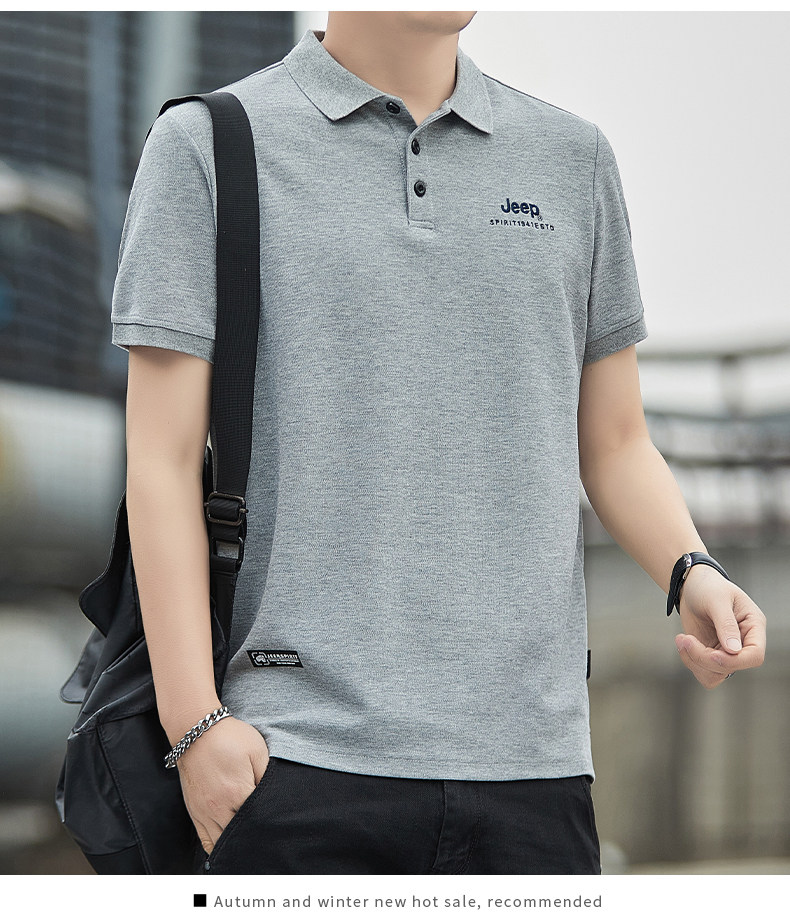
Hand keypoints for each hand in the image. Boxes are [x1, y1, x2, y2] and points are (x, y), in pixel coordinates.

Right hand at [174, 716, 270, 854]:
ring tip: (252, 842)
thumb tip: (276, 797)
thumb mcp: (257, 750)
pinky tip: (230, 845)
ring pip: (223, 844)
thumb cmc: (230, 738)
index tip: (280, 823)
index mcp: (238, 793)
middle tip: (270, 839)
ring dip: (238, 844)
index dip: (271, 822)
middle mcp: (219, 808)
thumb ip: (267, 777)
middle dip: (256, 837)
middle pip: (242, 836)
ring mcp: (204, 813)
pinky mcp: (194, 813)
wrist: (196, 732)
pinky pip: (206, 841)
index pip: (259, 819)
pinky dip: (219, 847)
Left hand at [674, 564, 766, 687]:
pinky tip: (682, 643)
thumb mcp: (717, 599)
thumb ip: (726, 624)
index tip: (712, 654)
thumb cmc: (708, 586)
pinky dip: (690, 662)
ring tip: (681, 639)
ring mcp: (726, 651)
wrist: (691, 586)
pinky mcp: (710, 654)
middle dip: (704, 658)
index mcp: (753, 626)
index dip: (735, 661)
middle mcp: (743, 642)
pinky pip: (704, 672)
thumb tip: (734, 650)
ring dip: (694, 661)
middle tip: (685, 638)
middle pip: (731, 666)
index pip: (755, 655)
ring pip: (716, 674)